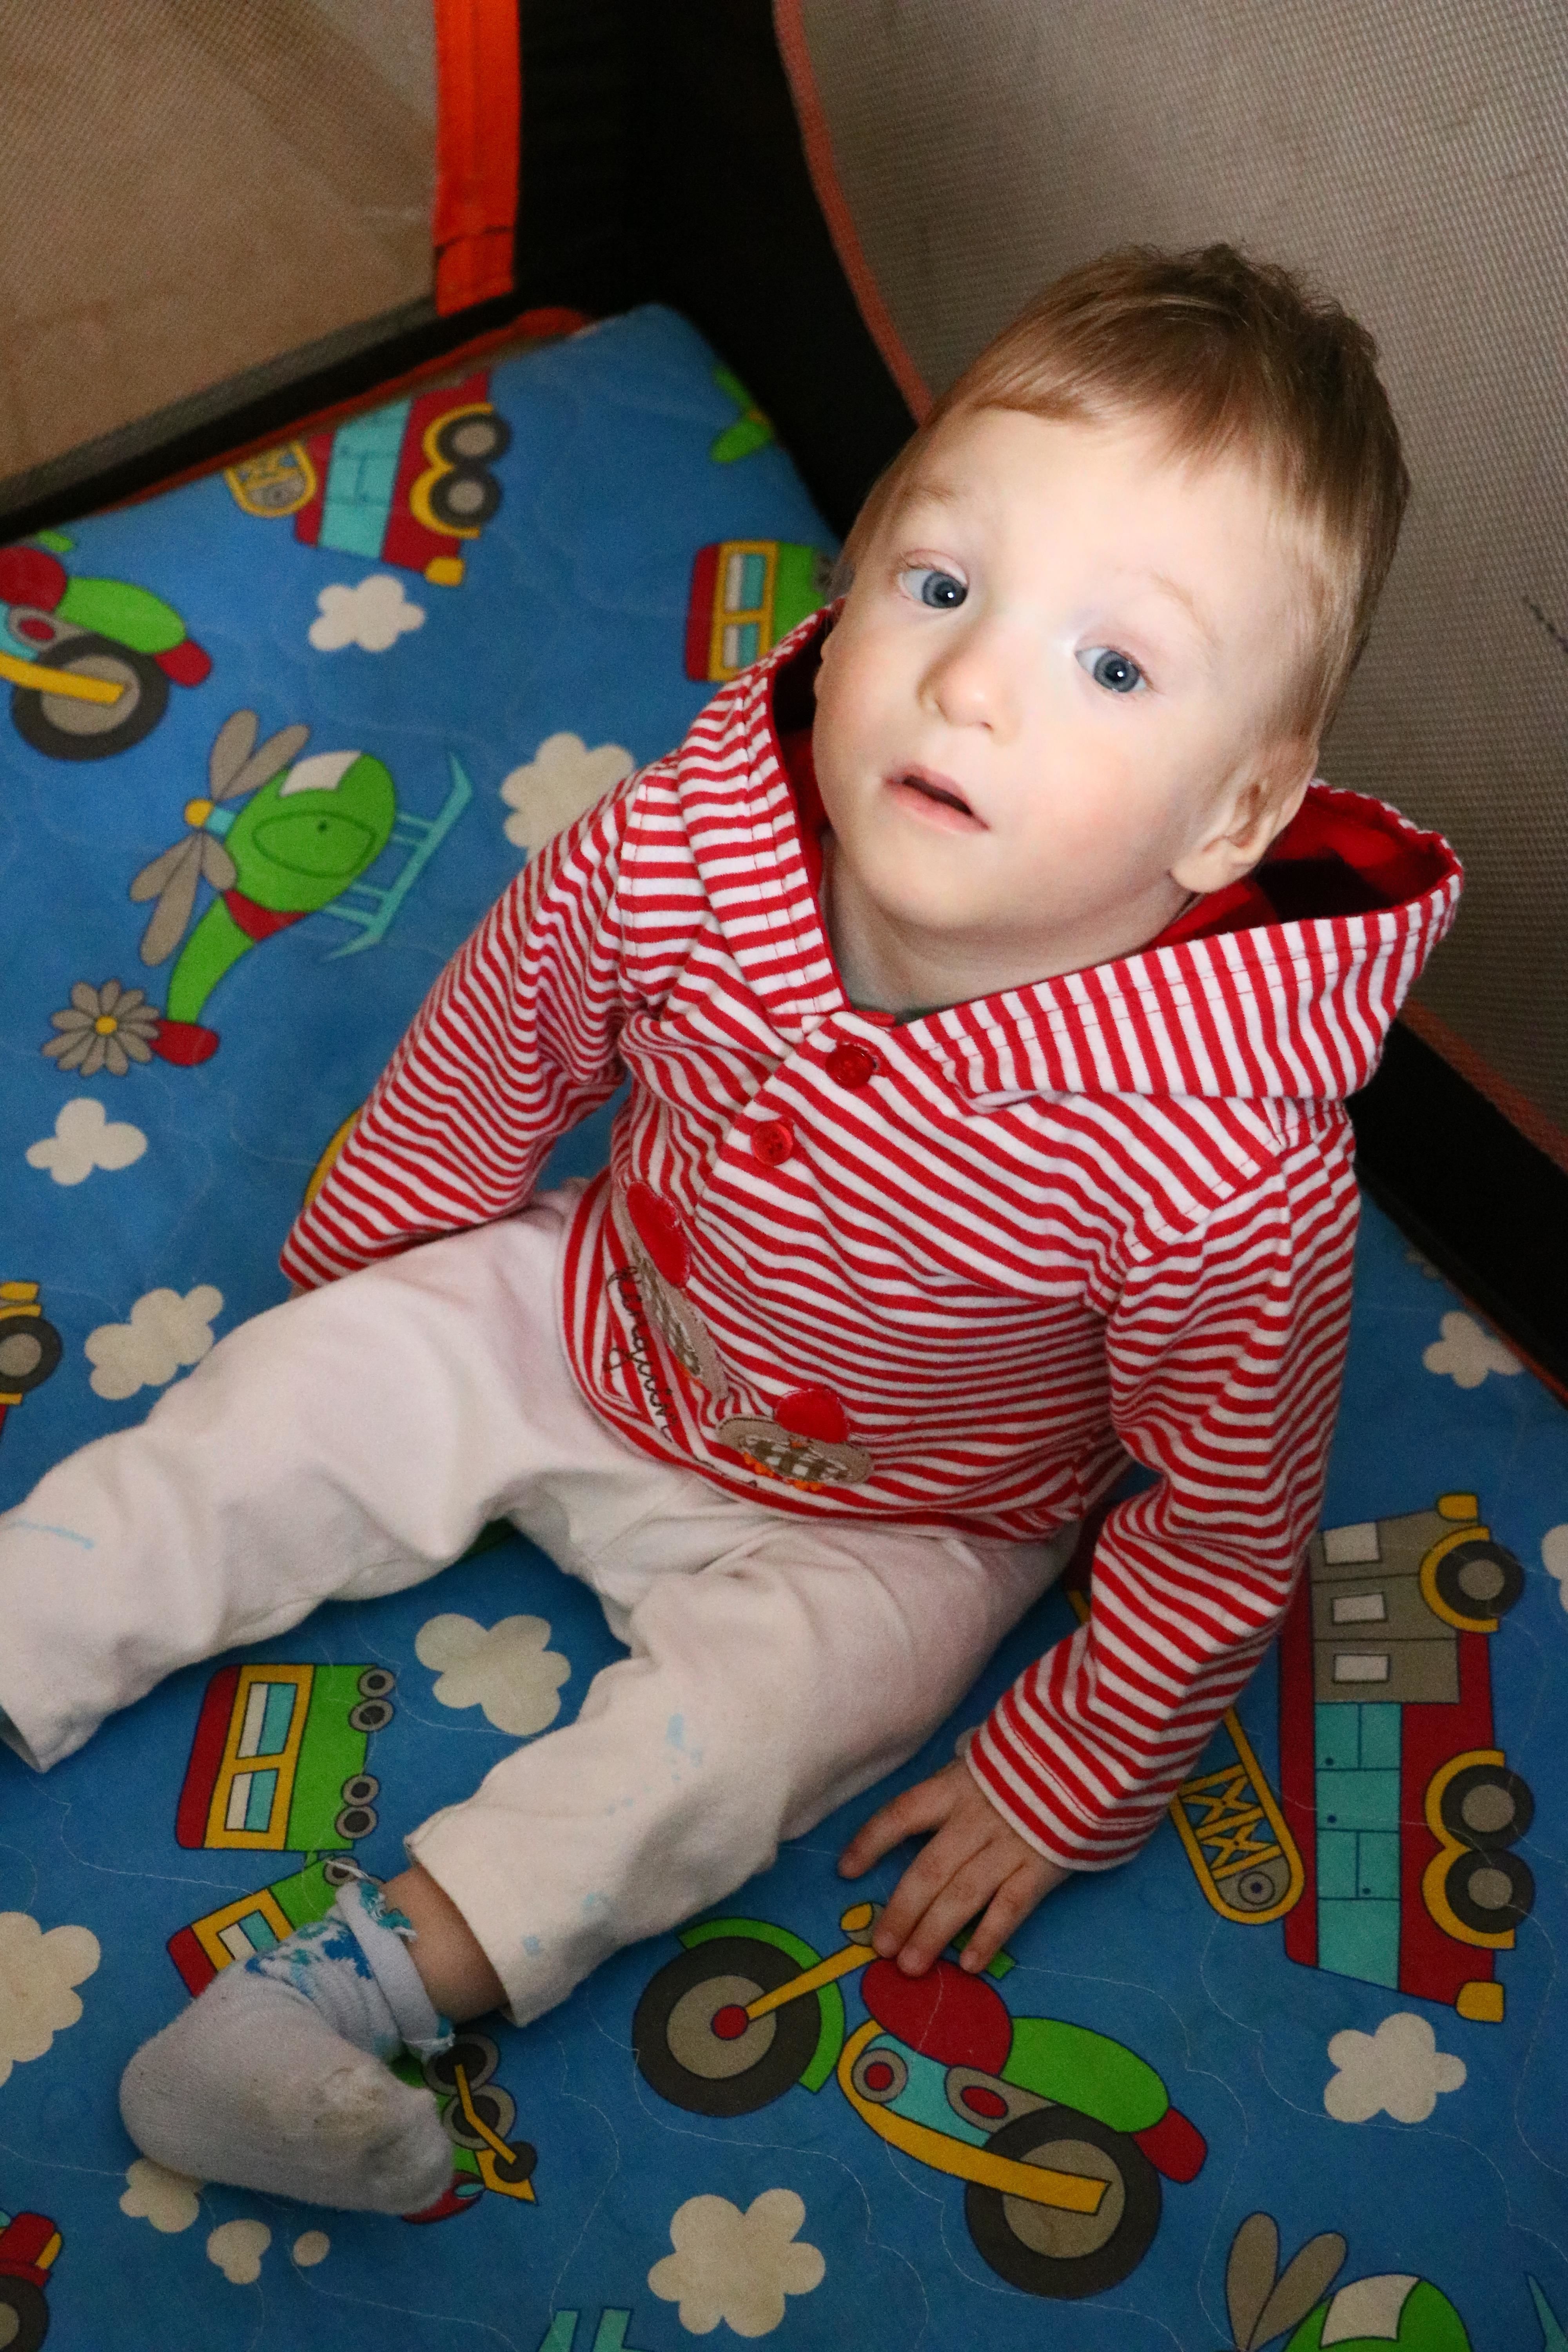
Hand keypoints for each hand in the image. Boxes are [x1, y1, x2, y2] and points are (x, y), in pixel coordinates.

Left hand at [837, 1759, 1069, 1976]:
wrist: (1094, 1753)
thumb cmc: (1032, 1757)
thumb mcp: (986, 1759)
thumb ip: (956, 1786)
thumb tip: (925, 1814)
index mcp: (955, 1787)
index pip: (900, 1814)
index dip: (871, 1841)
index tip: (845, 1870)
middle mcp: (975, 1819)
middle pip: (928, 1870)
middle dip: (901, 1911)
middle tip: (880, 1948)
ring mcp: (1009, 1846)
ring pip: (962, 1896)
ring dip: (933, 1933)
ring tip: (911, 1967)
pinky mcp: (1042, 1867)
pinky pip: (1011, 1908)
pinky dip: (989, 1937)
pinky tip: (969, 1964)